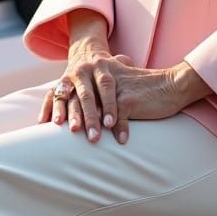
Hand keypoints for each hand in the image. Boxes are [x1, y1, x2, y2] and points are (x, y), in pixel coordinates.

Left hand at [37, 11, 210, 144]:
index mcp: (98, 74)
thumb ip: (101, 95)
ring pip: (98, 107)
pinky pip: (120, 115)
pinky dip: (120, 128)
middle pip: (82, 98)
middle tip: (67, 133)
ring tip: (91, 141)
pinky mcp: (130, 96)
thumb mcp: (119, 86)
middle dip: (74, 116)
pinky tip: (120, 140)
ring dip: (94, 125)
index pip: (72, 89)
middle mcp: (104, 76)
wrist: (171, 84)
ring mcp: (117, 86)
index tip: (45, 123)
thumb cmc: (143, 91)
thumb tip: (83, 114)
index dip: (57, 104)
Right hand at [37, 24, 124, 141]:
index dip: (109, 104)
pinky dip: (47, 109)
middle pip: (86, 95)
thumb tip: (143, 75)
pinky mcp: (57, 84)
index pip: (106, 85)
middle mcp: (83, 71)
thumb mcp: (117, 65)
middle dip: (90, 117)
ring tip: (71, 130)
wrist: (86, 52)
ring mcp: (68, 77)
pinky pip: (50, 96)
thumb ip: (127, 70)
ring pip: (67, 96)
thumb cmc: (107, 69)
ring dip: (68, 114)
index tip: (111, 124)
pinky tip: (44, 122)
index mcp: (101, 66)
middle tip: (94, 137)